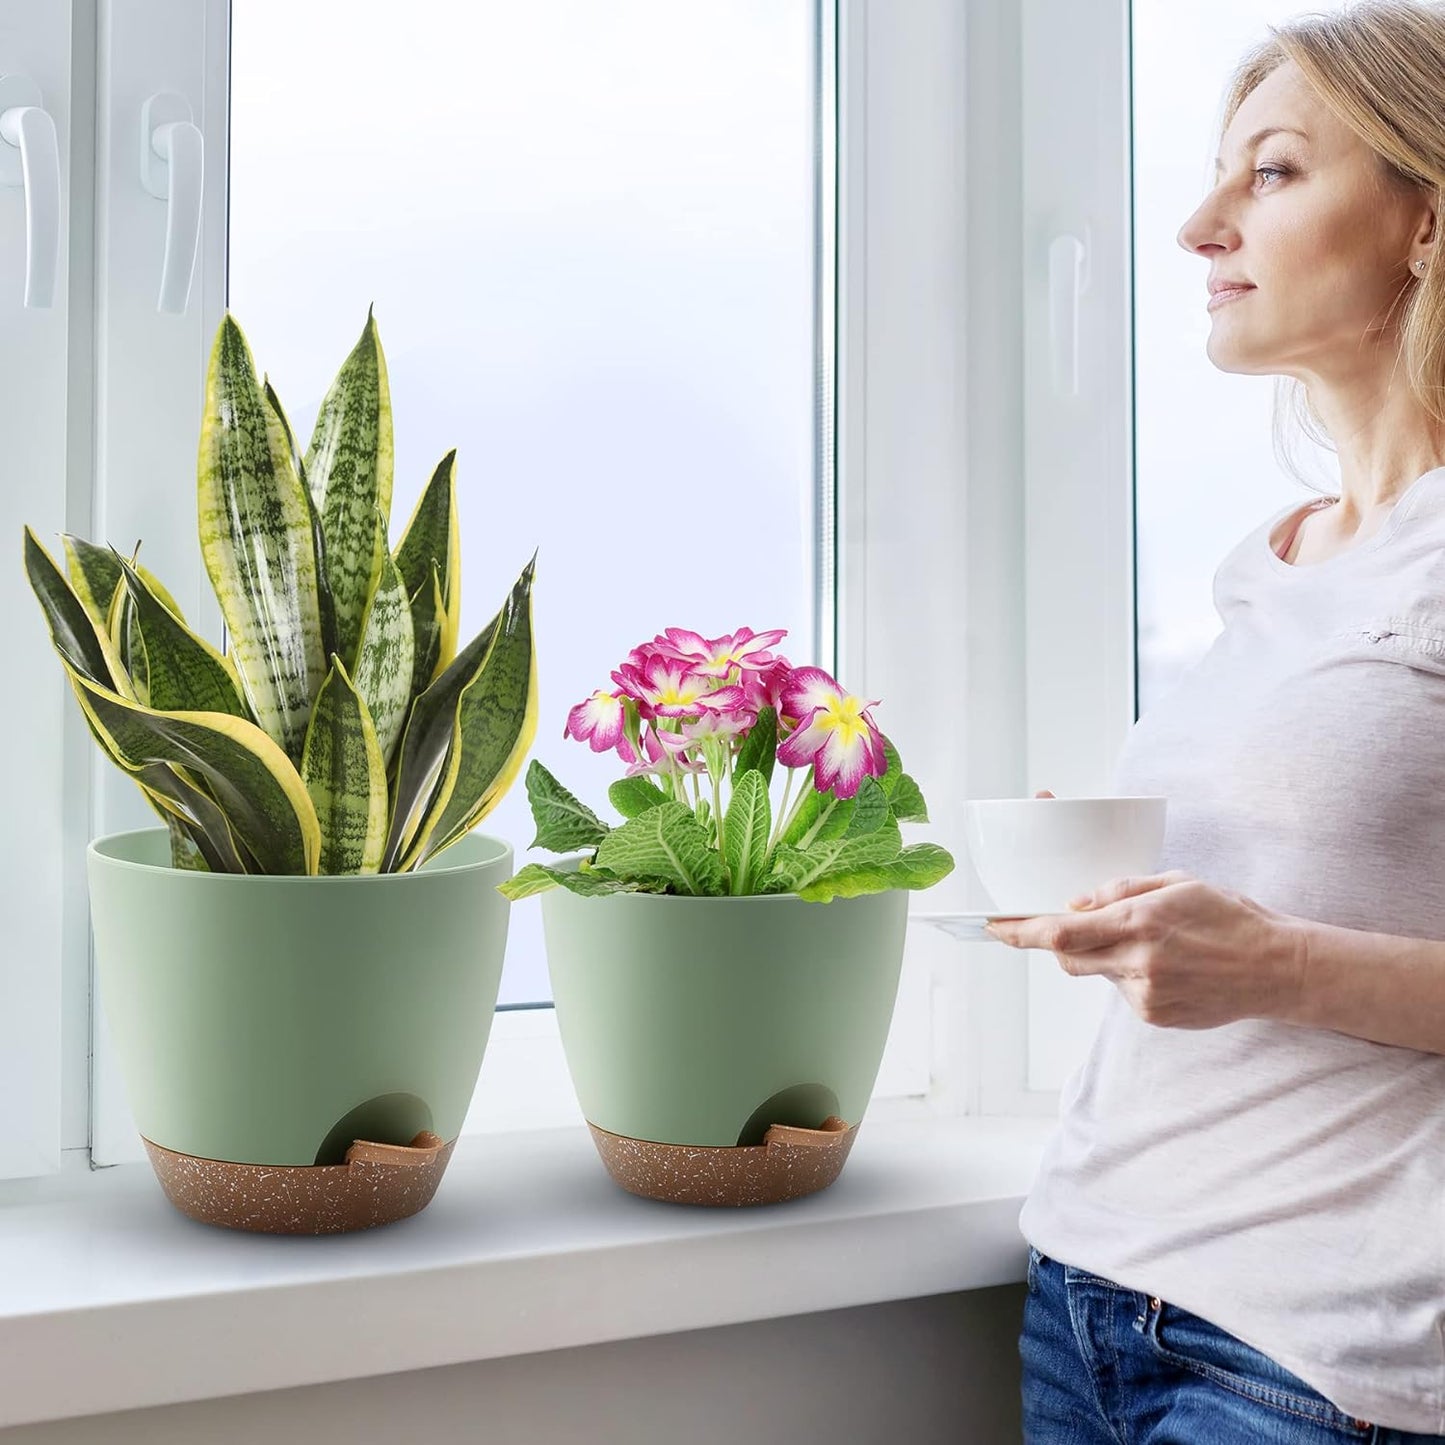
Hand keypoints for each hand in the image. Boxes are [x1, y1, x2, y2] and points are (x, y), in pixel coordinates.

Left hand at [983, 870, 1306, 1029]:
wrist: (1278, 969)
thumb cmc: (1230, 917)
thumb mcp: (1177, 883)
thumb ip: (1121, 890)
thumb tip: (1076, 904)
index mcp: (1140, 922)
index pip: (1061, 932)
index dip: (1020, 932)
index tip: (993, 927)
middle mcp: (1138, 962)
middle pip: (1067, 958)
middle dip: (1056, 942)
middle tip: (1060, 926)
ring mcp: (1146, 995)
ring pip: (1098, 973)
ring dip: (1106, 956)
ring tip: (1154, 944)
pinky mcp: (1155, 1016)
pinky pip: (1123, 991)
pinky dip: (1131, 975)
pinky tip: (1170, 966)